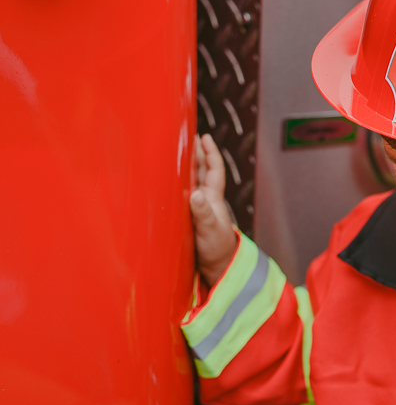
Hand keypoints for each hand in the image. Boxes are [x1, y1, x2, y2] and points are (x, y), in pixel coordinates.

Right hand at [191, 134, 238, 286]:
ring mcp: (198, 208)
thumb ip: (203, 214)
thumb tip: (196, 195)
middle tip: (187, 137)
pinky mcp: (189, 217)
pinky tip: (169, 181)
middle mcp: (206, 200)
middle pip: (202, 170)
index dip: (210, 152)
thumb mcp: (209, 230)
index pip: (214, 169)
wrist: (217, 268)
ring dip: (187, 166)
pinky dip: (178, 184)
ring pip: (193, 181)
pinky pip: (183, 195)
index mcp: (213, 198)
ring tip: (177, 153)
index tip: (204, 137)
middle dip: (196, 153)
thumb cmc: (216, 249)